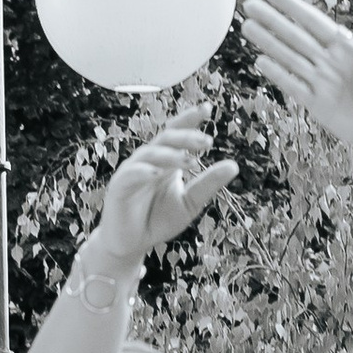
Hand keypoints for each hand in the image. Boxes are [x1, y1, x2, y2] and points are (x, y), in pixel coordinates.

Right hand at [88, 114, 236, 270]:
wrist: (132, 243)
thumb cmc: (158, 219)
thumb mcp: (190, 202)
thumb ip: (208, 184)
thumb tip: (234, 166)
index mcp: (166, 160)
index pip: (178, 133)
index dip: (190, 119)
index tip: (208, 108)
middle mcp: (149, 160)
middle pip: (166, 138)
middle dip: (186, 137)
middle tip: (206, 141)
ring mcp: (132, 171)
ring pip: (151, 153)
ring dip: (170, 155)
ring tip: (190, 161)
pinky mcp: (119, 187)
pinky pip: (131, 174)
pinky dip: (143, 171)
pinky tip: (157, 173)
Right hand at [243, 0, 352, 158]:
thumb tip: (351, 42)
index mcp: (347, 47)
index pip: (314, 22)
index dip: (292, 8)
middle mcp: (331, 62)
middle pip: (296, 37)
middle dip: (272, 21)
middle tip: (249, 5)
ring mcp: (322, 83)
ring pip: (289, 58)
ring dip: (269, 43)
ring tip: (247, 27)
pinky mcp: (318, 106)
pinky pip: (293, 87)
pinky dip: (278, 75)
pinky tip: (261, 61)